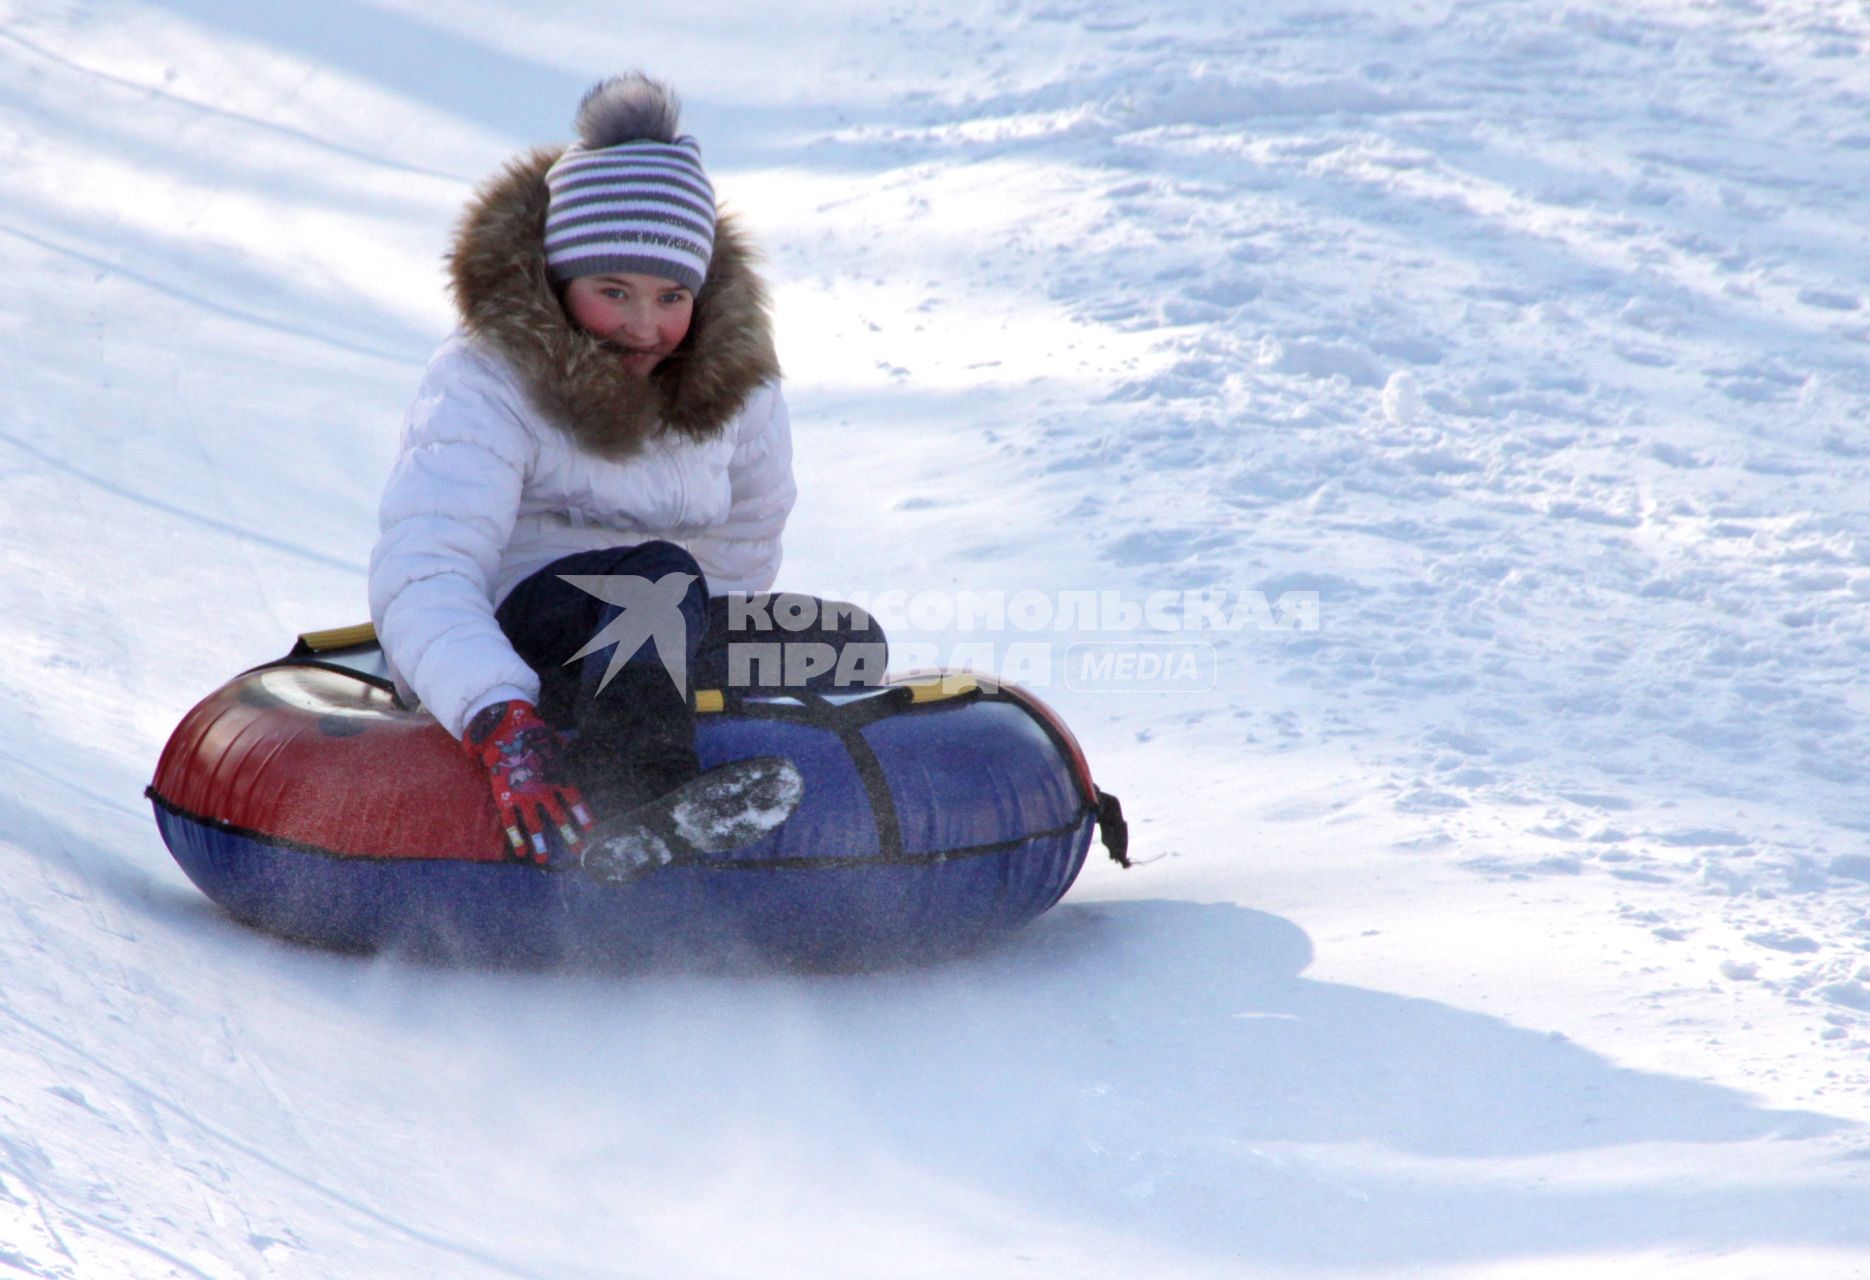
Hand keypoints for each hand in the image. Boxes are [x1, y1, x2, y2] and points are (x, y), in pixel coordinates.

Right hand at [462, 700, 592, 863]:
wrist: (504, 730)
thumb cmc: (532, 735)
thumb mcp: (556, 743)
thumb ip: (569, 753)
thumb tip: (586, 750)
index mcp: (556, 776)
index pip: (574, 798)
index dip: (583, 814)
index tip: (592, 829)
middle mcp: (542, 789)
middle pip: (558, 816)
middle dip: (568, 833)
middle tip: (578, 850)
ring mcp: (523, 795)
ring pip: (534, 824)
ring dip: (540, 842)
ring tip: (543, 860)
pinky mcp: (506, 797)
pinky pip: (511, 821)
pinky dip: (515, 836)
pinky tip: (520, 851)